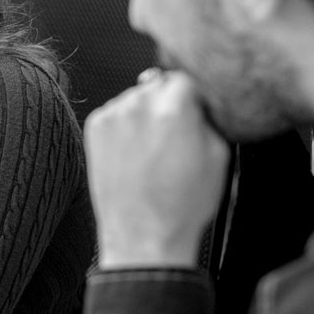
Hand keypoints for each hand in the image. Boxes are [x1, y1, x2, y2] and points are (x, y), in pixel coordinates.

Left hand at [84, 68, 230, 268]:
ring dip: (145, 113)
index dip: (194, 98)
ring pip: (136, 97)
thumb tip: (198, 100)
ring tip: (152, 152)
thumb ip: (208, 116)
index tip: (195, 113)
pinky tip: (134, 155)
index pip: (187, 78)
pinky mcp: (95, 127)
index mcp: (174, 107)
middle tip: (173, 136)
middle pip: (159, 84)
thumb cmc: (182, 204)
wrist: (143, 235)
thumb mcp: (218, 156)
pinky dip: (125, 126)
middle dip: (168, 103)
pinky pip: (116, 113)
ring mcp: (114, 114)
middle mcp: (140, 105)